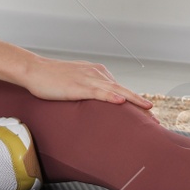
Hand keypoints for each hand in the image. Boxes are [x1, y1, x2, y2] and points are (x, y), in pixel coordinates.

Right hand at [21, 54, 155, 110]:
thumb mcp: (75, 82)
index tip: (147, 114)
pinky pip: (98, 91)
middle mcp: (97, 74)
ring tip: (147, 111)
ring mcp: (88, 79)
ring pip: (116, 90)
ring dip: (133, 101)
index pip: (121, 89)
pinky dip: (110, 96)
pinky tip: (121, 101)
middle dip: (140, 104)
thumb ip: (89, 89)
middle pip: (124, 90)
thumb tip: (99, 102)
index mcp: (98, 73)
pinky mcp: (78, 86)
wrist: (34, 70)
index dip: (135, 102)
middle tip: (155, 118)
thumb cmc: (51, 78)